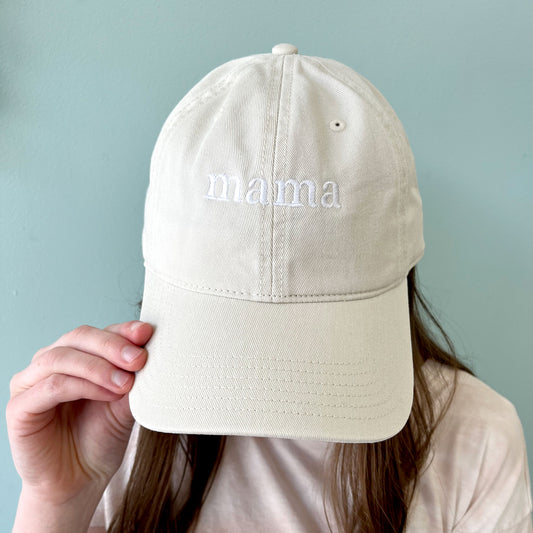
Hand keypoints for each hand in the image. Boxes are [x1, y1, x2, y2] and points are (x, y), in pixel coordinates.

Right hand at [6, 320, 152, 504]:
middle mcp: (51, 362)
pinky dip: (83, 385)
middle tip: (138, 359)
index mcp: (77, 355)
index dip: (123, 330)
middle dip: (113, 345)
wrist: (81, 481)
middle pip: (79, 337)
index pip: (99, 332)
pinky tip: (108, 393)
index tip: (147, 333)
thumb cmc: (102, 437)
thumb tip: (149, 343)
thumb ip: (133, 374)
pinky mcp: (19, 407)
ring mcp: (31, 382)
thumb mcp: (125, 401)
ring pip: (62, 357)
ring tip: (126, 383)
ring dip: (98, 366)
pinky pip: (51, 385)